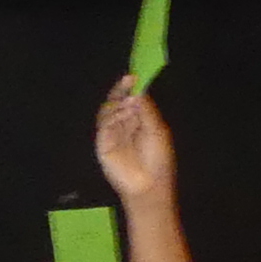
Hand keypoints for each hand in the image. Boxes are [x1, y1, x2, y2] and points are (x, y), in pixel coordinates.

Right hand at [96, 80, 173, 201]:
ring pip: (108, 110)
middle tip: (127, 80)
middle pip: (117, 102)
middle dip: (121, 90)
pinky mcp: (103, 143)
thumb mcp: (156, 130)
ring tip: (129, 105)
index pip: (131, 99)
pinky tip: (121, 116)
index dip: (131, 88)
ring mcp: (112, 133)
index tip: (134, 77)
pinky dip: (111, 117)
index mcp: (139, 121)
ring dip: (118, 104)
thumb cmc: (157, 159)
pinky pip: (103, 124)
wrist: (148, 184)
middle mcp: (124, 124)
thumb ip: (146, 110)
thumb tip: (137, 91)